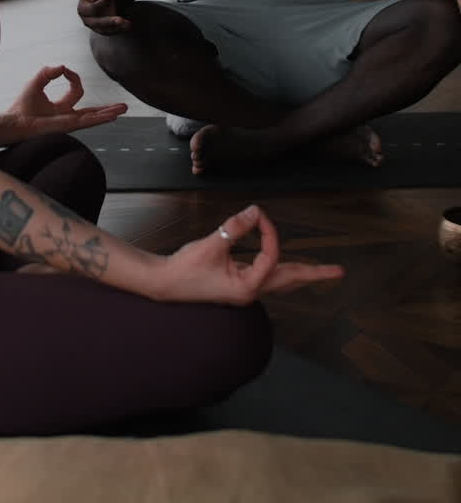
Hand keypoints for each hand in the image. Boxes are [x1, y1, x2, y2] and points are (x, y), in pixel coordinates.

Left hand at [9, 65, 126, 137]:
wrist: (14, 122)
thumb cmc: (21, 107)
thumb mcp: (36, 83)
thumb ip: (48, 72)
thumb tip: (63, 66)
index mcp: (60, 108)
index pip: (76, 92)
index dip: (74, 78)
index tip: (64, 70)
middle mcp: (67, 117)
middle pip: (91, 112)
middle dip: (106, 109)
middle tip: (122, 106)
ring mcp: (68, 123)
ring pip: (93, 118)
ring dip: (109, 113)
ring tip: (123, 110)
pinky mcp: (67, 126)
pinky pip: (87, 121)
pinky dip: (100, 118)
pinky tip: (111, 116)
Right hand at [77, 0, 131, 34]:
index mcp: (82, 9)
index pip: (91, 9)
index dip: (101, 3)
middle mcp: (87, 20)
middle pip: (98, 23)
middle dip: (109, 21)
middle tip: (121, 20)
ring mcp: (95, 27)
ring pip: (106, 30)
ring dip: (117, 27)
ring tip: (128, 23)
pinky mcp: (104, 31)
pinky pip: (112, 32)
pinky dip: (120, 29)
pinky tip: (129, 24)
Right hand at [151, 204, 343, 305]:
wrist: (164, 285)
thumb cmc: (185, 268)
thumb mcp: (211, 244)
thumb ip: (234, 228)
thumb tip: (255, 210)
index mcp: (247, 287)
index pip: (271, 257)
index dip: (269, 233)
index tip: (258, 215)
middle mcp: (250, 292)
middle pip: (289, 281)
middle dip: (314, 274)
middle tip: (338, 272)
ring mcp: (245, 291)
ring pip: (280, 282)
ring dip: (299, 274)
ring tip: (321, 272)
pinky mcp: (237, 286)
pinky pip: (267, 278)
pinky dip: (279, 270)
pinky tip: (284, 267)